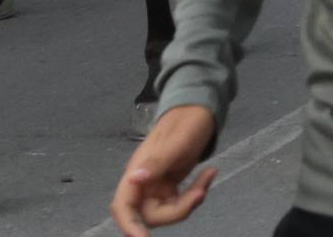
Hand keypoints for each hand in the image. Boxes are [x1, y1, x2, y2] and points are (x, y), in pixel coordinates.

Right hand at [110, 104, 218, 233]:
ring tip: (208, 175)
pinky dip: (195, 193)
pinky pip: (179, 202)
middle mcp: (143, 182)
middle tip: (199, 193)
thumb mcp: (176, 141)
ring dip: (189, 201)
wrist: (199, 108)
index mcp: (137, 171)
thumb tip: (134, 180)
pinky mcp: (170, 186)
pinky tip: (209, 173)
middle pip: (148, 215)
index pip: (124, 206)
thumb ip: (156, 162)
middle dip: (176, 211)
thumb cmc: (187, 120)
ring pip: (166, 211)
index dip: (129, 225)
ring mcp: (156, 186)